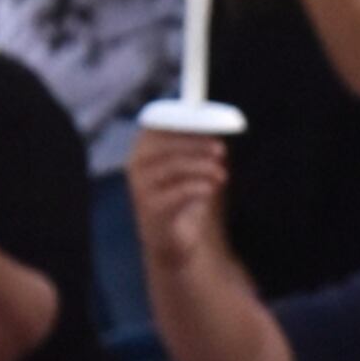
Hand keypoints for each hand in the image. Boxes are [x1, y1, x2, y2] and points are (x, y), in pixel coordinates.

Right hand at [126, 125, 228, 267]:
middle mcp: (136, 163)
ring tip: (222, 174)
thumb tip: (219, 125)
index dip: (184, 121)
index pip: (158, 123)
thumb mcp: (192, 166)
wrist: (172, 239)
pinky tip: (211, 189)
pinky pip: (177, 192)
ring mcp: (141, 186)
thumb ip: (199, 145)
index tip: (213, 123)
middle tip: (221, 150)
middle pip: (165, 144)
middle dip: (197, 144)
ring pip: (173, 166)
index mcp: (144, 146)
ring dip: (202, 167)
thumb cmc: (183, 195)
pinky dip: (198, 187)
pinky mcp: (151, 209)